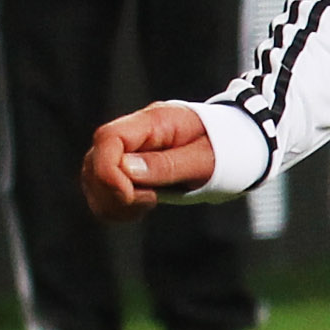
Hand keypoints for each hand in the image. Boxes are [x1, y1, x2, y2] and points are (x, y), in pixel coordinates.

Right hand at [83, 101, 215, 219]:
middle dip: (112, 192)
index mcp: (154, 122)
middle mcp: (134, 134)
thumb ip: (166, 164)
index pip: (108, 138)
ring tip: (150, 202)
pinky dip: (116, 207)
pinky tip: (143, 206)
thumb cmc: (225, 148)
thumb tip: (126, 170)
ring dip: (114, 202)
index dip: (107, 170)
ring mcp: (127, 152)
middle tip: (151, 200)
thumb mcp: (204, 159)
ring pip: (93, 180)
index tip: (128, 194)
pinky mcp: (126, 170)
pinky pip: (104, 192)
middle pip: (94, 161)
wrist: (236, 145)